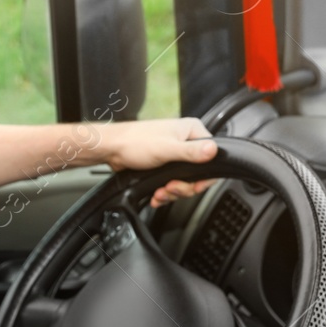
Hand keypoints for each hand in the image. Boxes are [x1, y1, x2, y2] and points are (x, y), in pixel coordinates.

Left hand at [97, 117, 217, 207]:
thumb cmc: (134, 142)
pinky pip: (173, 183)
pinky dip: (165, 193)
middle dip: (183, 187)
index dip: (203, 177)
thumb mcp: (167, 149)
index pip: (212, 157)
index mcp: (191, 131)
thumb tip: (214, 150)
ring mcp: (175, 154)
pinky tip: (156, 194)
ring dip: (172, 192)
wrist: (111, 149)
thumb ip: (191, 152)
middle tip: (171, 188)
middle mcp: (185, 141)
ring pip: (185, 181)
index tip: (193, 186)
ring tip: (160, 193)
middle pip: (198, 173)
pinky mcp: (165, 165)